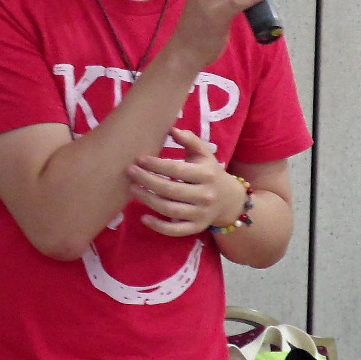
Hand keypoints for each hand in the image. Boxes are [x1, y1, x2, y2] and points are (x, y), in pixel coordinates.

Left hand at [126, 128, 245, 236]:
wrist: (229, 200)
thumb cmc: (210, 172)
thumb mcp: (204, 154)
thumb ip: (189, 140)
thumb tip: (171, 129)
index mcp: (207, 174)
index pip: (177, 169)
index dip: (156, 165)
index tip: (140, 159)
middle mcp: (205, 195)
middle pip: (171, 190)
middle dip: (148, 181)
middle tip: (130, 172)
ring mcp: (201, 214)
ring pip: (170, 210)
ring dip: (148, 200)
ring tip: (132, 189)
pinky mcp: (196, 228)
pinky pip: (176, 230)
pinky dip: (159, 226)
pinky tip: (144, 217)